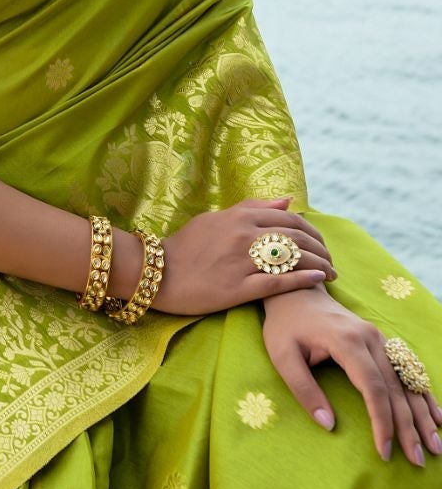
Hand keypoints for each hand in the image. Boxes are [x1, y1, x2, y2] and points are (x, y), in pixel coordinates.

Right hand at [153, 196, 335, 316]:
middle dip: (321, 249)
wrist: (158, 272)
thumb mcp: (216, 218)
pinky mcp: (238, 288)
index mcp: (239, 217)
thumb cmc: (187, 246)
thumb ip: (251, 208)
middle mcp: (243, 236)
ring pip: (292, 259)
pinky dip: (303, 281)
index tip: (321, 242)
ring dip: (319, 265)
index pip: (288, 218)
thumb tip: (287, 200)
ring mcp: (241, 262)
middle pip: (296, 237)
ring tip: (331, 274)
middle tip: (331, 260)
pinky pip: (278, 283)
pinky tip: (318, 281)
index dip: (311, 230)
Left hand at [262, 286, 441, 463]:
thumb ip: (304, 390)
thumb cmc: (285, 325)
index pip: (373, 388)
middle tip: (418, 459)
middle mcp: (370, 338)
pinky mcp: (382, 341)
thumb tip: (328, 425)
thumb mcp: (282, 356)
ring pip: (407, 380)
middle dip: (409, 427)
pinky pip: (408, 369)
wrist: (295, 291)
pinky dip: (422, 394)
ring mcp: (380, 338)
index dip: (382, 422)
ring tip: (435, 445)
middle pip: (396, 388)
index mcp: (347, 342)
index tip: (384, 451)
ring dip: (423, 414)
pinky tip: (436, 416)